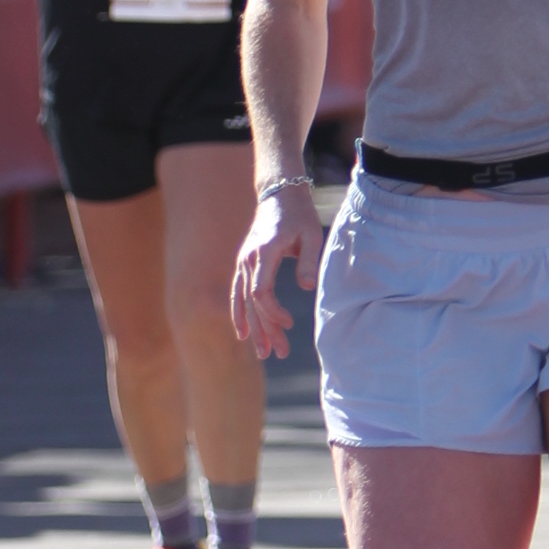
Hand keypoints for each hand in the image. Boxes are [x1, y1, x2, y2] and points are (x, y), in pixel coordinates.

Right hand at [231, 179, 326, 357]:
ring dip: (252, 327)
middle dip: (264, 329)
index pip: (260, 292)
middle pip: (251, 303)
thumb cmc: (299, 215)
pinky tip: (245, 333)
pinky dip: (240, 313)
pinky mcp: (244, 263)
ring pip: (242, 301)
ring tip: (263, 352)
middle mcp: (248, 259)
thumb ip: (309, 262)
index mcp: (264, 253)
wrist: (280, 194)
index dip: (272, 312)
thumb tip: (307, 288)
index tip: (289, 324)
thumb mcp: (311, 235)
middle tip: (277, 353)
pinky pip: (238, 293)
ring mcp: (243, 261)